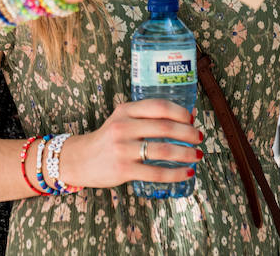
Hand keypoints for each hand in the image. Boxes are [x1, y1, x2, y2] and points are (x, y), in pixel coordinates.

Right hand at [57, 99, 201, 188]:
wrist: (80, 159)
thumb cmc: (108, 138)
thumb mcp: (124, 119)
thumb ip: (149, 116)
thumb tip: (188, 116)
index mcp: (125, 110)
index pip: (159, 106)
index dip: (180, 112)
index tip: (191, 119)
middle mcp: (124, 127)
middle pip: (165, 127)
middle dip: (188, 133)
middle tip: (199, 138)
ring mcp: (123, 149)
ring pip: (164, 150)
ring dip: (186, 154)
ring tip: (197, 156)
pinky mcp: (124, 169)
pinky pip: (156, 172)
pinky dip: (176, 173)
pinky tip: (187, 173)